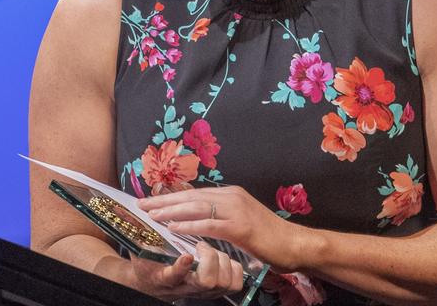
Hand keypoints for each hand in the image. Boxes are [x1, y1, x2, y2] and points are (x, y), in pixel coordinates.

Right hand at [126, 241, 246, 300]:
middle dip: (208, 259)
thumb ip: (138, 236)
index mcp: (165, 278)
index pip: (175, 277)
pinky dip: (232, 266)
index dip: (181, 267)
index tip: (185, 255)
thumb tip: (132, 213)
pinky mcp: (218, 290)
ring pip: (223, 281)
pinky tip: (222, 255)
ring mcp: (204, 291)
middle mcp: (187, 287)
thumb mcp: (138, 252)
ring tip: (209, 248)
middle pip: (206, 281)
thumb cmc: (147, 264)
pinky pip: (234, 282)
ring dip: (220, 260)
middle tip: (200, 245)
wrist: (153, 284)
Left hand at [138, 186, 309, 272]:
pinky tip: (173, 227)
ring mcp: (236, 210)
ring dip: (171, 210)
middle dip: (163, 201)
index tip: (150, 200)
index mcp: (229, 194)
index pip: (193, 193)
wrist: (296, 244)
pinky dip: (189, 224)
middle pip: (190, 196)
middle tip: (140, 204)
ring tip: (150, 214)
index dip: (170, 197)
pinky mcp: (240, 227)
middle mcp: (230, 196)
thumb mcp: (240, 220)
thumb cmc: (269, 236)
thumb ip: (220, 216)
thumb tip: (198, 218)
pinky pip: (209, 224)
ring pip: (196, 207)